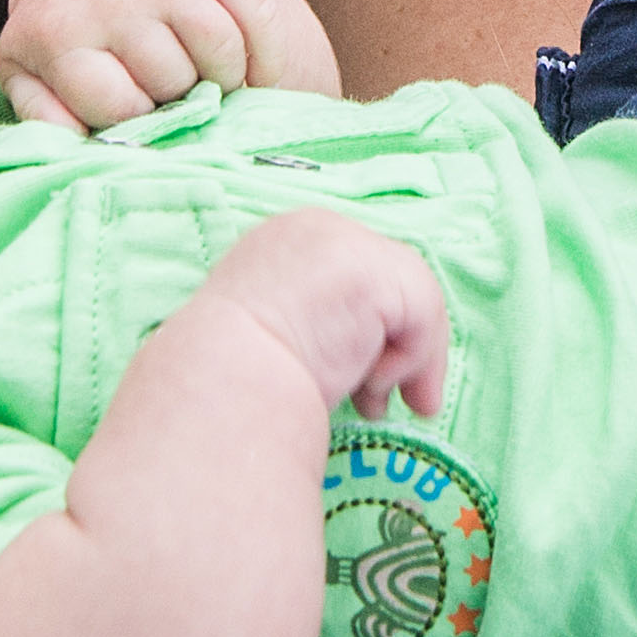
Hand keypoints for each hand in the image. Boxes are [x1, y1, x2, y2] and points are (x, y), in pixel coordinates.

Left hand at [0, 0, 339, 125]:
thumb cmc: (64, 36)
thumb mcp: (32, 76)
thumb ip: (47, 119)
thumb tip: (80, 146)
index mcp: (58, 30)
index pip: (122, 109)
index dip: (135, 123)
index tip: (131, 111)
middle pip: (175, 80)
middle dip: (177, 100)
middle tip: (167, 95)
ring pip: (221, 49)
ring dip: (225, 80)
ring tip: (207, 84)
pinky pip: (260, 18)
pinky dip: (267, 57)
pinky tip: (253, 73)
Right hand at [183, 210, 449, 423]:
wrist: (215, 388)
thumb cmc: (230, 382)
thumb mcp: (274, 335)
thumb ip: (318, 325)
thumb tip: (366, 361)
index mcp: (282, 241)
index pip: (350, 276)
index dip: (368, 332)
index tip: (365, 386)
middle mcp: (316, 228)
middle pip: (388, 281)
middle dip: (395, 347)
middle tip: (377, 406)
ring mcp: (346, 242)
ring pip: (412, 300)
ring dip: (405, 363)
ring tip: (374, 408)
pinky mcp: (374, 271)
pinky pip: (421, 316)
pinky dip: (411, 362)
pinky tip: (373, 392)